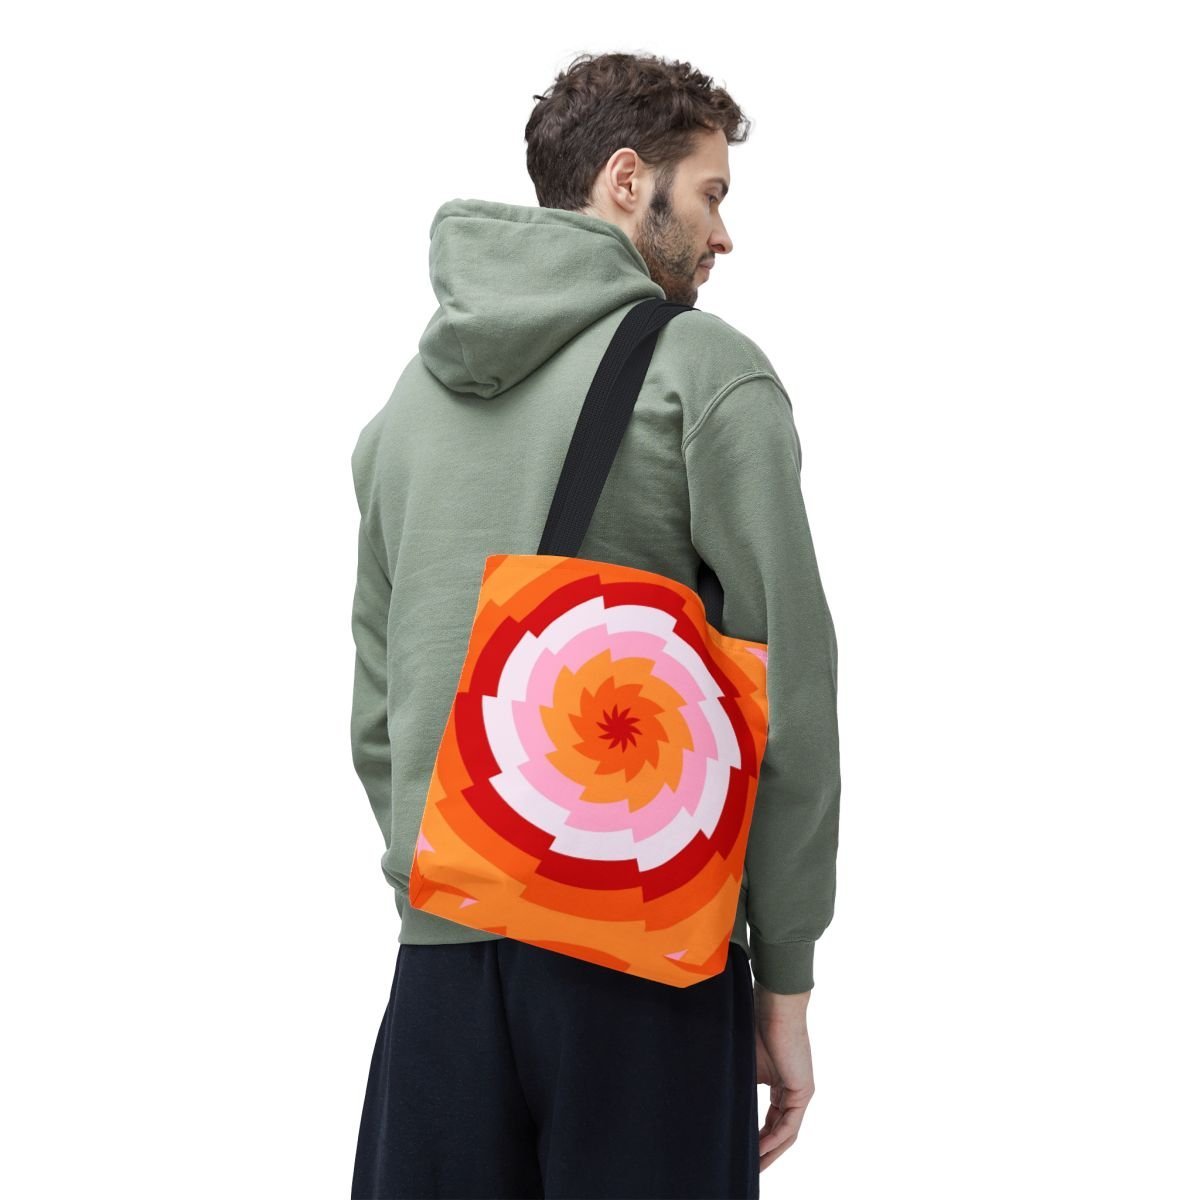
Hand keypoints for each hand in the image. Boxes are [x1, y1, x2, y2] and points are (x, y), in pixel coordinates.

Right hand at [753, 986, 814, 1171]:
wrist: (774, 1006)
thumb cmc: (755, 1025)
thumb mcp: (743, 1063)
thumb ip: (737, 1084)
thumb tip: (712, 1100)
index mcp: (779, 1083)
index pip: (770, 1120)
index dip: (756, 1138)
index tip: (740, 1150)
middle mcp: (792, 1090)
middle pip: (779, 1131)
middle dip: (763, 1152)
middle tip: (748, 1168)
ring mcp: (800, 1091)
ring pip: (785, 1133)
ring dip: (770, 1152)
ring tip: (754, 1168)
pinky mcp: (803, 1090)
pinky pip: (789, 1125)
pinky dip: (774, 1140)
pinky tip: (759, 1150)